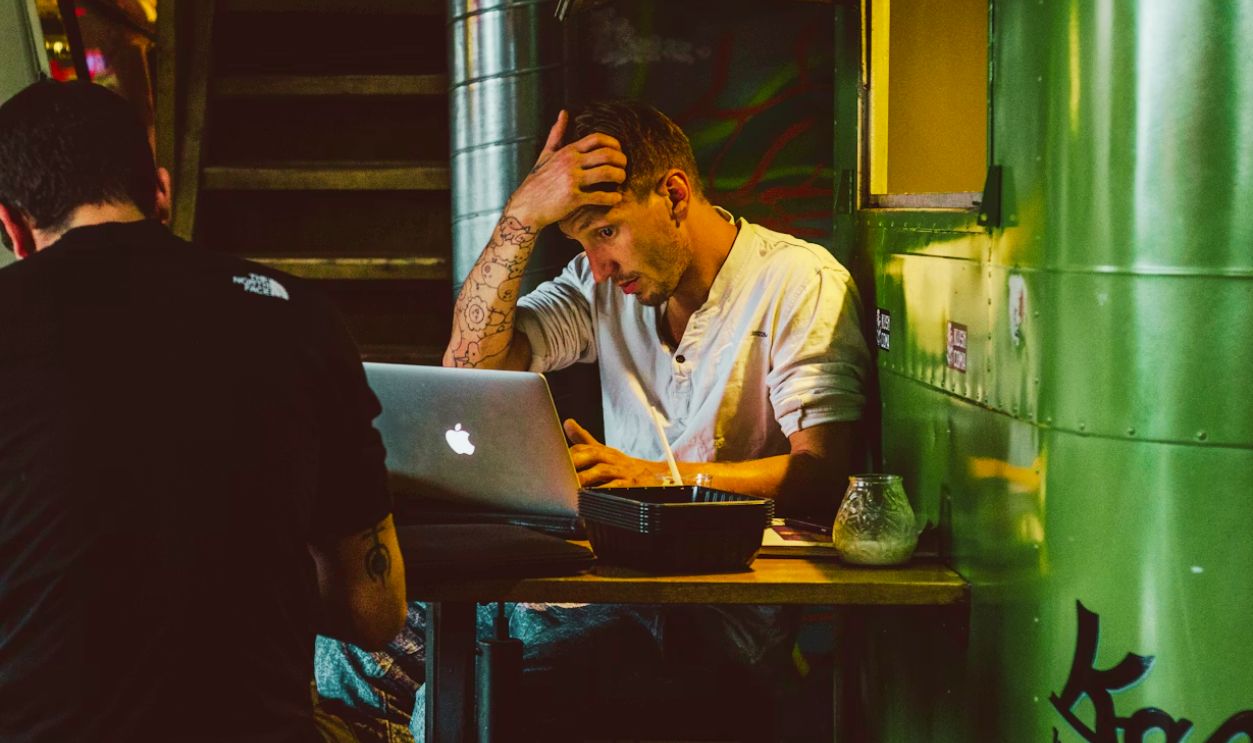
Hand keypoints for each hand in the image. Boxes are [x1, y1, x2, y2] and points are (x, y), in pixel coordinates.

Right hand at [506, 111, 627, 227]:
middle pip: (607, 154)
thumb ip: (557, 134)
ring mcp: (572, 180)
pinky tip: (616, 198)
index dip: (613, 143)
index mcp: (567, 151)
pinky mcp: (574, 198)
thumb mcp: (546, 154)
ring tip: (621, 180)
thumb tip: (563, 113)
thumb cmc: (537, 181)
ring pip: (607, 173)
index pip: (597, 139)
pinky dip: (613, 197)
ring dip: (620, 176)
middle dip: (621, 160)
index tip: (618, 151)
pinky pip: (600, 196)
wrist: (526, 206)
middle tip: (624, 167)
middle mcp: (570, 163)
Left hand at [563, 418, 664, 487]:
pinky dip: (604, 490)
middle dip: (576, 462)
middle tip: (559, 472)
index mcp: (603, 450)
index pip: (583, 447)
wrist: (654, 475)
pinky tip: (592, 495)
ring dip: (586, 477)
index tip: (554, 461)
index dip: (568, 453)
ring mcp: (621, 471)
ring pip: (601, 471)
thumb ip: (584, 439)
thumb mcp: (604, 450)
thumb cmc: (622, 465)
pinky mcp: (630, 484)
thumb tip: (567, 422)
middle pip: (592, 454)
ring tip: (571, 485)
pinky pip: (616, 486)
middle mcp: (611, 458)